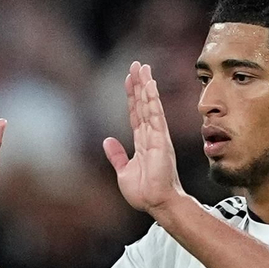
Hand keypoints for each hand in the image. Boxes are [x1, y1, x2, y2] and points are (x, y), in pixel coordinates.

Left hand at [103, 62, 183, 215]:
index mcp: (142, 141)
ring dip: (146, 86)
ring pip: (150, 105)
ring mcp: (157, 136)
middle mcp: (151, 135)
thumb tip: (107, 140)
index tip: (129, 78)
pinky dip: (153, 100)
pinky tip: (150, 86)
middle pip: (143, 104)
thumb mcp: (123, 171)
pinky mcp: (160, 140)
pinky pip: (156, 116)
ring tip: (143, 68)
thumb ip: (117, 155)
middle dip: (139, 84)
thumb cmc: (144, 191)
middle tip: (137, 64)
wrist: (156, 203)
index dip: (132, 96)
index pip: (135, 113)